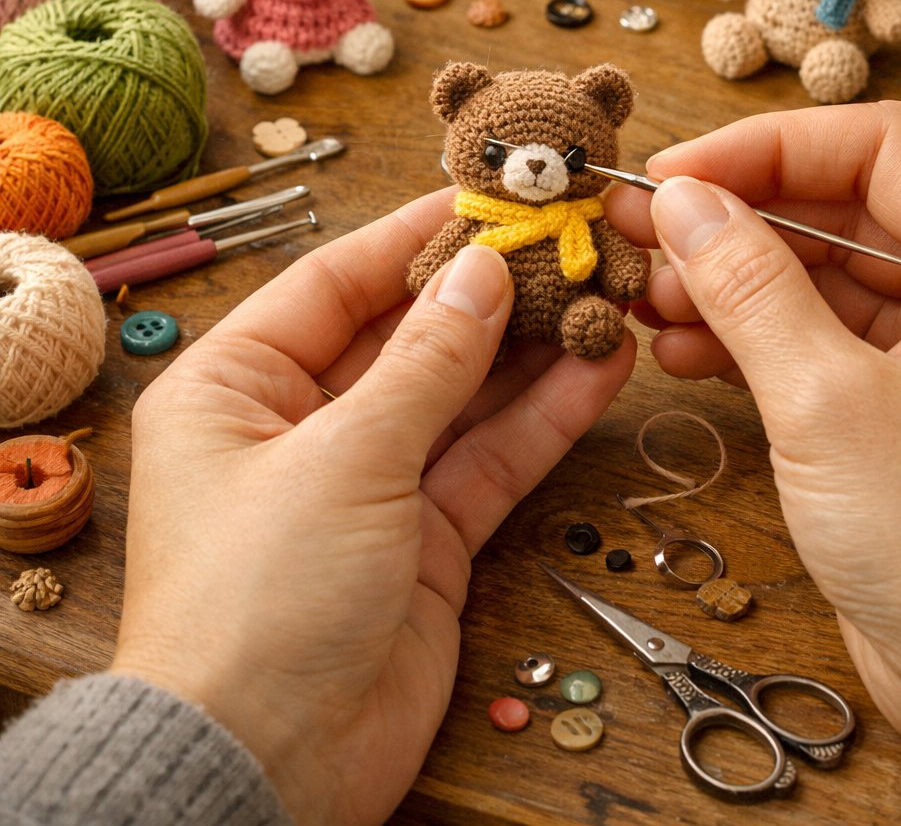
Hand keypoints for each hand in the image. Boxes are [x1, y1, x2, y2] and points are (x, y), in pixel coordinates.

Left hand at [111, 190, 635, 825]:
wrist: (265, 770)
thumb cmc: (258, 599)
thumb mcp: (342, 456)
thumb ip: (425, 360)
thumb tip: (481, 267)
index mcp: (235, 387)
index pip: (335, 282)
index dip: (414, 236)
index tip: (489, 195)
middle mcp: (298, 425)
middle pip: (405, 335)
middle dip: (485, 292)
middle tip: (565, 239)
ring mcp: (367, 484)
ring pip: (459, 396)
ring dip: (528, 350)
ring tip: (602, 292)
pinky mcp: (424, 541)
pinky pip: (487, 461)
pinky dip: (541, 419)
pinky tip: (600, 371)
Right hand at [605, 102, 900, 824]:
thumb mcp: (830, 400)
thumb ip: (750, 287)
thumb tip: (682, 202)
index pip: (879, 147)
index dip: (771, 148)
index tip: (679, 175)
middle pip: (837, 204)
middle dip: (733, 215)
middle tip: (639, 230)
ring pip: (811, 272)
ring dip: (723, 278)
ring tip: (647, 299)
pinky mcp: (883, 405)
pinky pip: (802, 336)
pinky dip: (738, 335)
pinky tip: (676, 351)